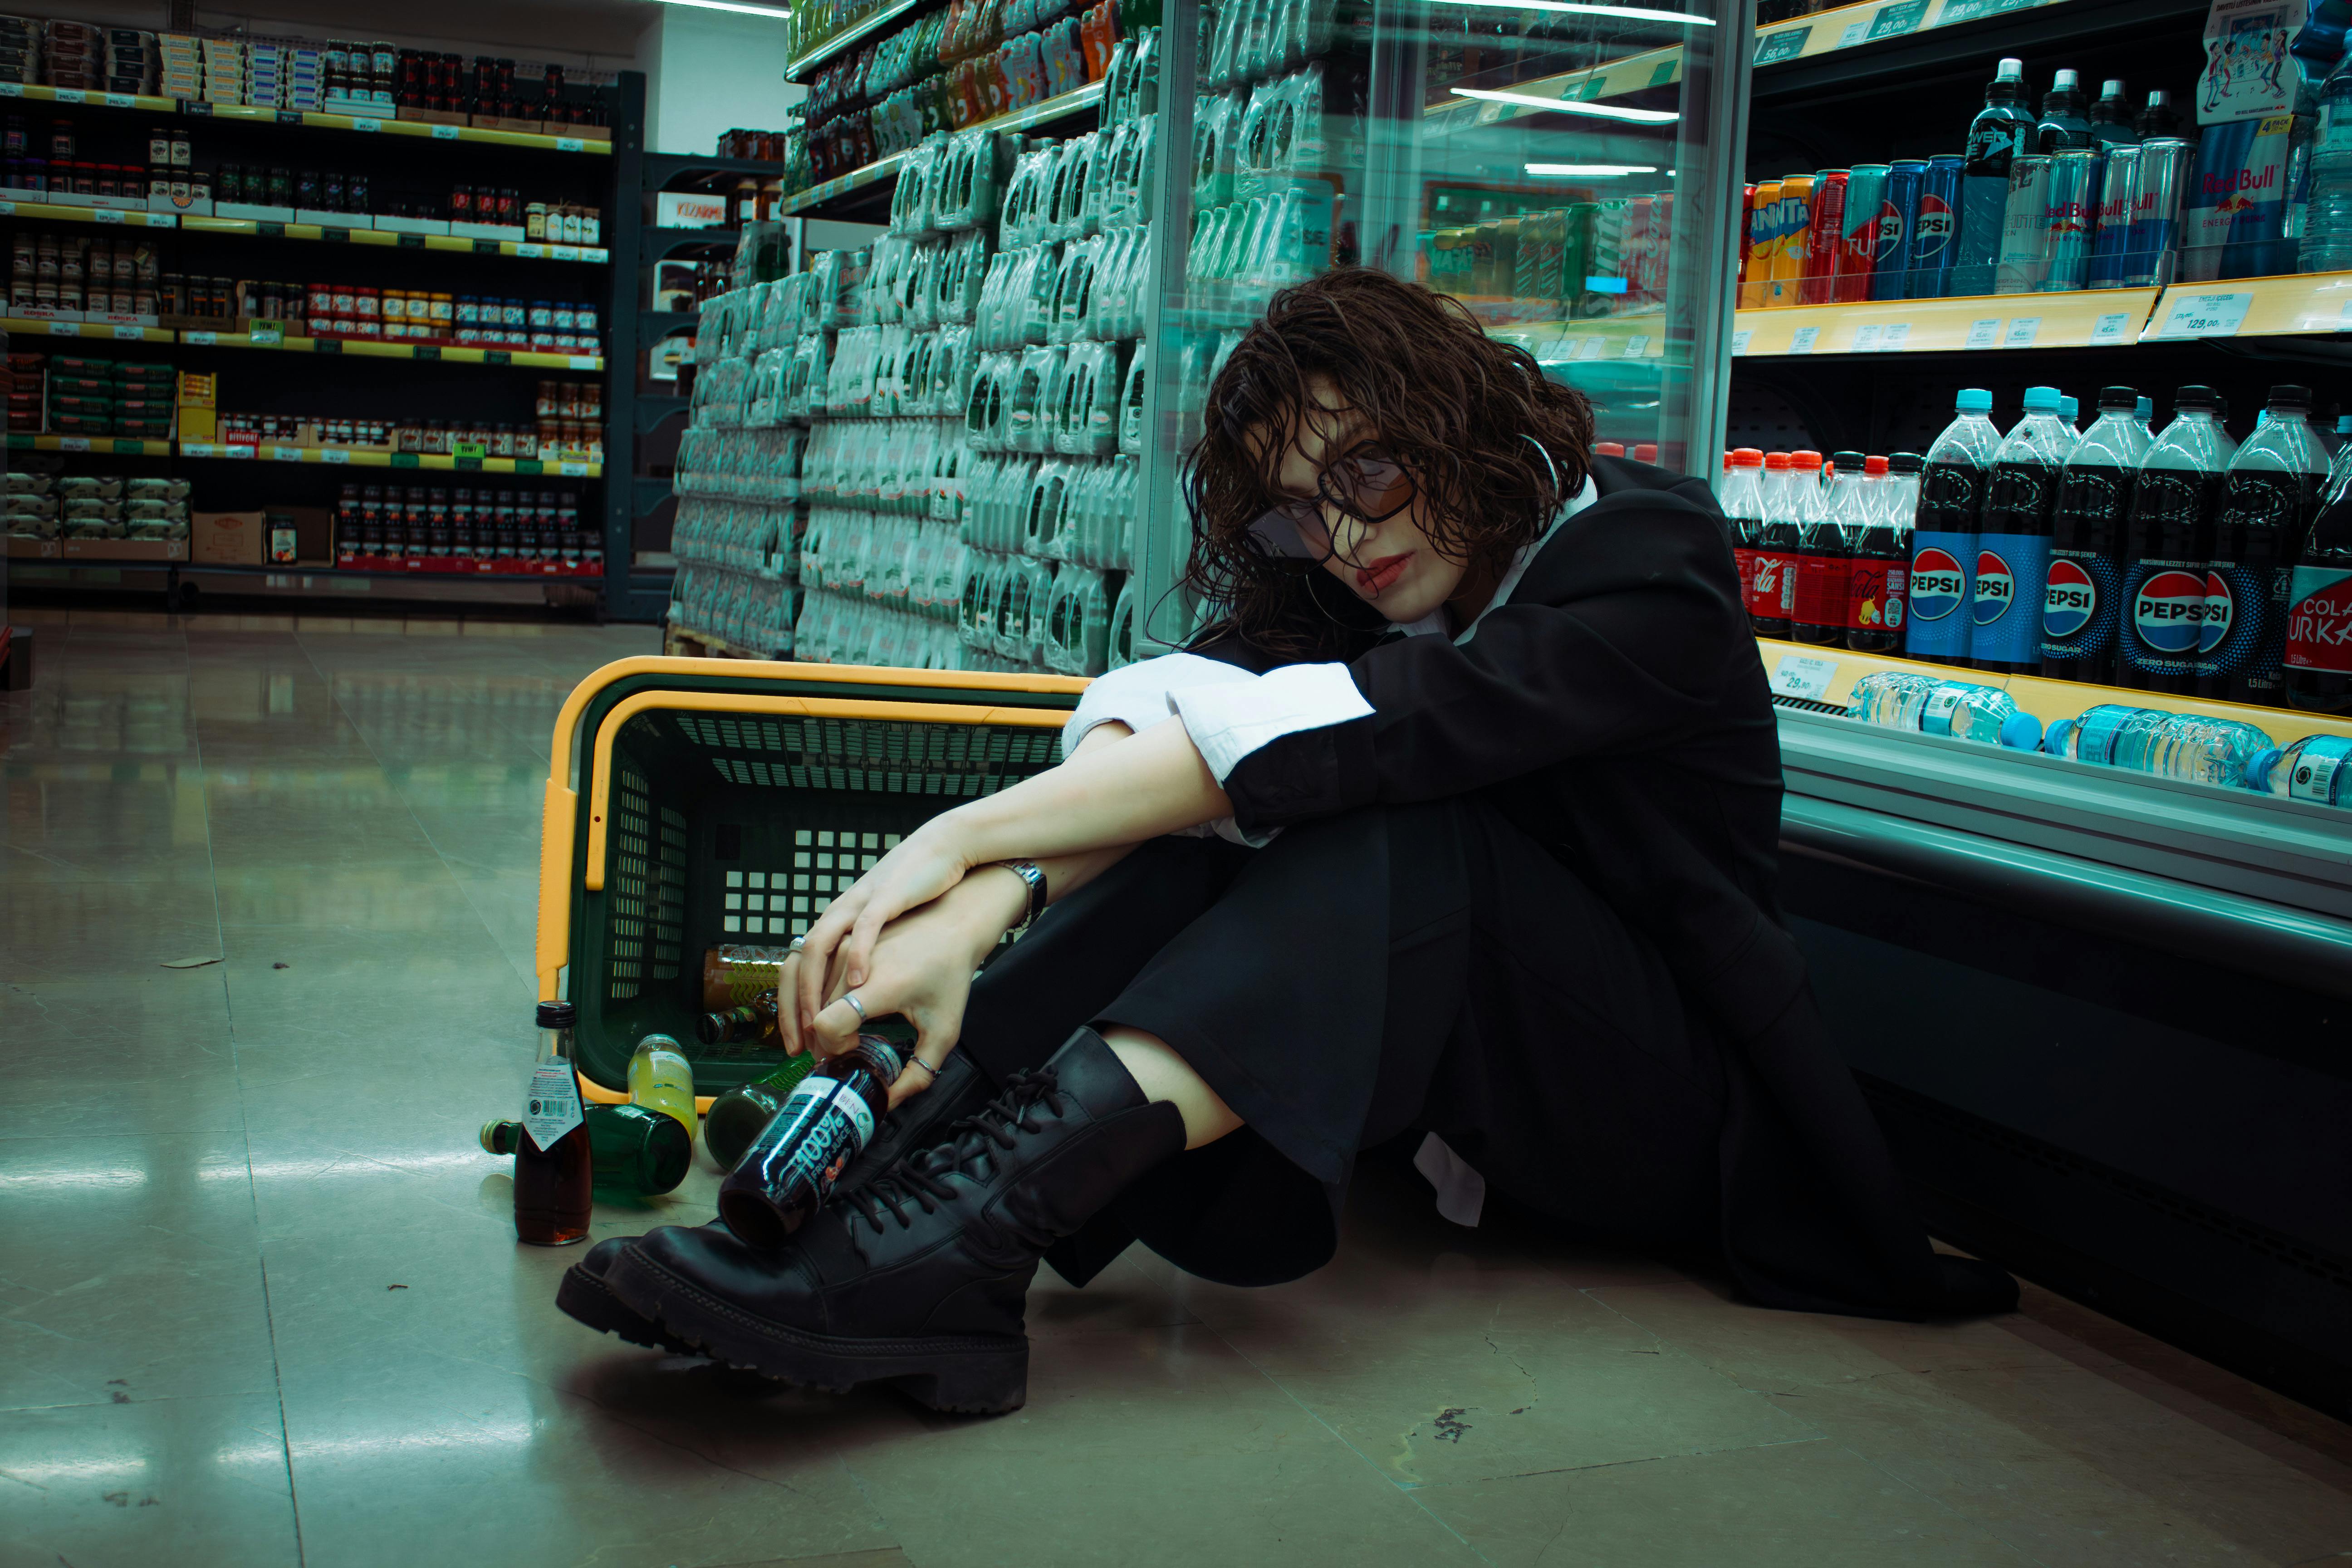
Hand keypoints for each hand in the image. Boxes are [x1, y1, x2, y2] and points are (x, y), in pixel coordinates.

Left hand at [790, 819, 975, 1042]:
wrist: (941, 850)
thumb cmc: (914, 893)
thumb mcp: (880, 926)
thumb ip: (863, 953)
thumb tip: (854, 993)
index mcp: (835, 924)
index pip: (796, 968)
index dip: (790, 1007)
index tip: (797, 1041)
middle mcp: (837, 914)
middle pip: (798, 963)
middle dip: (794, 1007)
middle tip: (800, 1043)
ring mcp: (856, 903)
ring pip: (819, 946)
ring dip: (814, 988)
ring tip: (819, 1022)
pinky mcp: (883, 896)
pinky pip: (863, 928)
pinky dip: (857, 956)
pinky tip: (859, 983)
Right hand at [801, 873, 1026, 1107]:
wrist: (952, 925)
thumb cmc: (950, 977)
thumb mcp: (943, 1031)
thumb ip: (918, 1074)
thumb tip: (887, 1103)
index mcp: (879, 986)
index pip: (826, 1023)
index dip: (832, 1048)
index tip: (854, 1053)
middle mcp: (852, 962)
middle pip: (812, 1014)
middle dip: (821, 1042)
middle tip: (842, 1056)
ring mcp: (842, 947)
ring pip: (807, 994)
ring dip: (810, 1021)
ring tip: (832, 1039)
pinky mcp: (839, 940)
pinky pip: (810, 974)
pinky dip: (809, 999)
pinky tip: (827, 1014)